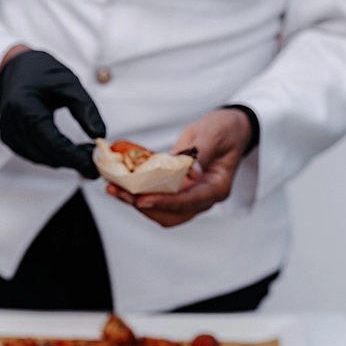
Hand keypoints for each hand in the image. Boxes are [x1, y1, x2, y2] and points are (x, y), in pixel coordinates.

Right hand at [0, 49, 105, 178]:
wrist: (13, 69)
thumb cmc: (40, 72)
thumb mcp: (69, 83)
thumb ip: (86, 109)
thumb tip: (100, 135)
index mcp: (24, 107)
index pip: (53, 142)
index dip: (75, 158)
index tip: (94, 167)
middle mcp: (12, 123)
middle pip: (48, 154)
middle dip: (74, 160)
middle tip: (97, 157)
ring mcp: (9, 134)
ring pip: (44, 159)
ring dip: (66, 159)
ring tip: (86, 150)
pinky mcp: (10, 140)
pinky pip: (36, 156)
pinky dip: (54, 156)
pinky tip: (69, 149)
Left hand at [105, 108, 252, 226]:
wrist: (230, 131)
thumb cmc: (226, 131)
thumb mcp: (214, 133)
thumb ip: (200, 151)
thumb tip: (187, 167)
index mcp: (216, 187)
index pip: (189, 202)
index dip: (164, 202)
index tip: (142, 199)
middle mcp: (203, 198)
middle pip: (172, 214)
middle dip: (144, 205)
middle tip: (119, 191)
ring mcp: (191, 198)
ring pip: (162, 211)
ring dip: (137, 203)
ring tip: (115, 189)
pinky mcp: (179, 193)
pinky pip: (158, 200)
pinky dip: (140, 195)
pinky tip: (123, 186)